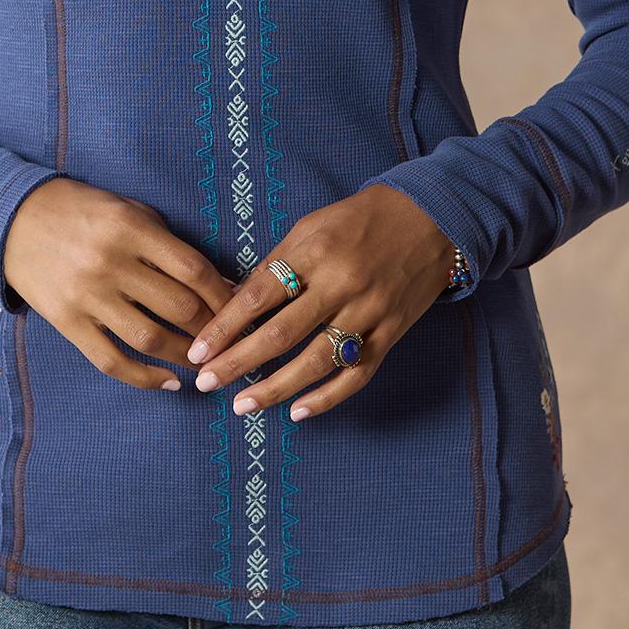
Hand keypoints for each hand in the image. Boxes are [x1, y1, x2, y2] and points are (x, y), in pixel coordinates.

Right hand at [2, 176, 241, 391]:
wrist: (14, 219)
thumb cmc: (82, 210)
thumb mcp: (128, 209)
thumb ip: (167, 242)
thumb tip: (217, 282)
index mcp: (131, 227)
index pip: (193, 269)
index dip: (223, 294)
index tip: (240, 309)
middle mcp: (112, 262)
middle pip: (178, 307)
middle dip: (212, 328)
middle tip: (228, 339)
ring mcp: (88, 295)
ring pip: (150, 338)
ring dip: (185, 356)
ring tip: (204, 364)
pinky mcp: (67, 322)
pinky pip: (111, 360)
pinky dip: (144, 378)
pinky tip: (168, 383)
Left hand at [181, 184, 455, 420]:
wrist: (430, 216)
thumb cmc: (360, 219)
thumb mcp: (311, 226)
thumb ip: (276, 263)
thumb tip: (234, 299)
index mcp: (315, 251)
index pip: (259, 295)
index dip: (225, 326)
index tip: (198, 349)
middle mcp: (340, 283)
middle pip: (282, 333)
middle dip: (239, 362)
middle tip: (207, 383)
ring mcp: (369, 311)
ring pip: (317, 360)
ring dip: (277, 388)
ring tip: (244, 406)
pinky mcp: (392, 332)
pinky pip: (357, 374)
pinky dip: (328, 397)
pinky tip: (299, 412)